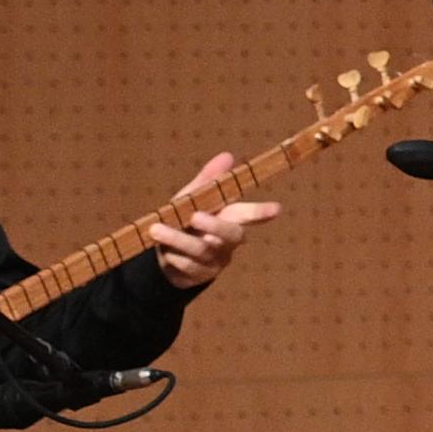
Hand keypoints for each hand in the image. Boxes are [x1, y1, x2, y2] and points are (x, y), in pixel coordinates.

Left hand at [142, 156, 277, 291]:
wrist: (166, 258)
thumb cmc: (184, 222)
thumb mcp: (190, 199)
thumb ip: (207, 181)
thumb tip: (228, 155)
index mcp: (230, 218)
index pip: (249, 214)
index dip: (262, 212)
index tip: (277, 209)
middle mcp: (229, 241)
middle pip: (232, 234)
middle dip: (215, 226)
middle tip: (195, 217)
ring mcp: (217, 260)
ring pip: (203, 250)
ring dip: (178, 239)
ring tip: (156, 229)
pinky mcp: (201, 275)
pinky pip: (187, 265)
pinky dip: (171, 255)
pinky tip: (163, 251)